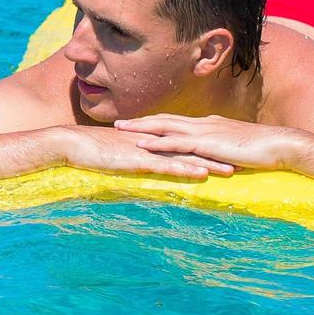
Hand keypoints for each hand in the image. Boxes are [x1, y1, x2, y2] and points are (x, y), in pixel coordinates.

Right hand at [54, 126, 235, 179]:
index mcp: (151, 140)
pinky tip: (200, 174)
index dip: (206, 147)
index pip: (184, 143)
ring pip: (185, 156)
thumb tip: (145, 163)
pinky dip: (184, 169)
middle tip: (240, 160)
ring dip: (208, 163)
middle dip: (216, 154)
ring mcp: (147, 150)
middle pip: (191, 147)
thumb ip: (135, 155)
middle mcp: (154, 142)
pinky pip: (166, 165)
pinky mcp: (138, 160)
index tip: (226, 153)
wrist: (73, 144)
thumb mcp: (120, 153)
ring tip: (231, 171)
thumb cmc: (92, 150)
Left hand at [111, 114, 305, 171]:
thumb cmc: (263, 149)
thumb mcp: (237, 149)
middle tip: (118, 124)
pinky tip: (141, 145)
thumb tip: (215, 159)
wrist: (280, 145)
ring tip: (121, 130)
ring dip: (142, 129)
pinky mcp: (207, 144)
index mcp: (210, 125)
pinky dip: (157, 143)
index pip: (177, 122)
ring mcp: (205, 132)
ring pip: (165, 128)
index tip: (139, 125)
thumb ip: (223, 151)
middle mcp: (203, 124)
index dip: (156, 123)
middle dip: (141, 122)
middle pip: (165, 120)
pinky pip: (176, 143)